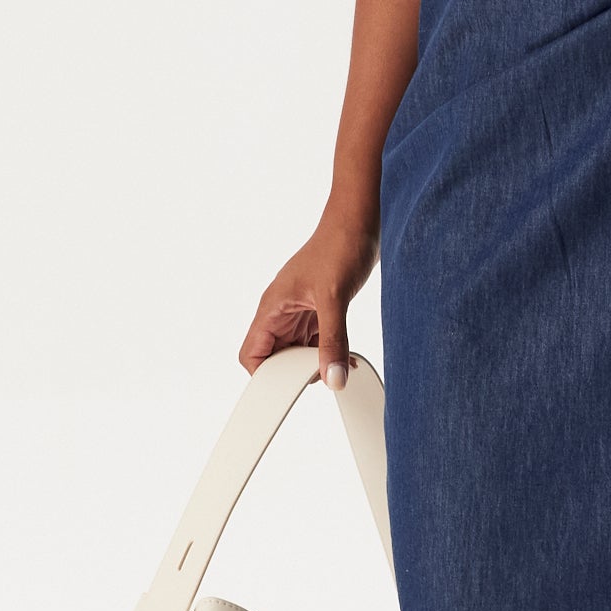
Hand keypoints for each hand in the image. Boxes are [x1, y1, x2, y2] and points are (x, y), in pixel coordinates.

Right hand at [239, 208, 377, 385]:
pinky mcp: (318, 308)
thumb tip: (333, 379)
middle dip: (294, 372)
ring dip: (315, 362)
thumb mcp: (335, 299)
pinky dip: (329, 351)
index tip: (287, 390)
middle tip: (322, 377)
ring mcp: (299, 310)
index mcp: (272, 307)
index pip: (252, 353)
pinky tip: (347, 356)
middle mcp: (281, 311)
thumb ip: (333, 341)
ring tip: (339, 367)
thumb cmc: (339, 246)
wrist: (358, 220)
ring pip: (296, 349)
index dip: (264, 376)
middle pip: (274, 356)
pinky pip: (316, 339)